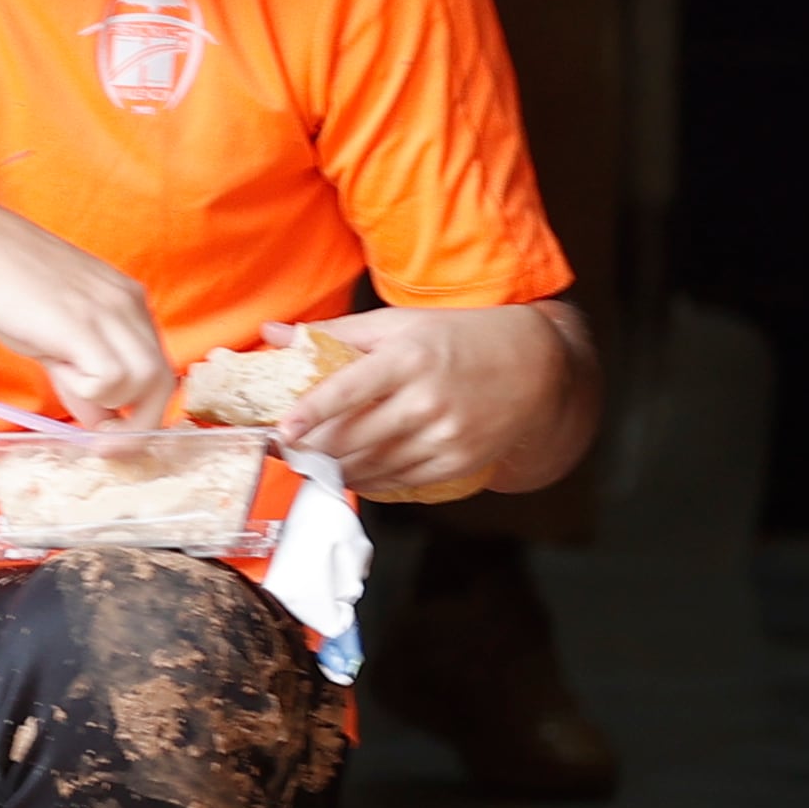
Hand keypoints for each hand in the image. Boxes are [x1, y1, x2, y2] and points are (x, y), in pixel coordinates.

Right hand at [0, 188, 173, 422]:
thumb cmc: (2, 283)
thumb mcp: (51, 334)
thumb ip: (78, 375)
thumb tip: (96, 419)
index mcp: (127, 301)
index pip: (158, 367)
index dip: (142, 409)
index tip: (113, 434)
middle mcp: (129, 304)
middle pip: (162, 382)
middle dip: (137, 425)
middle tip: (102, 445)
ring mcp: (110, 312)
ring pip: (144, 384)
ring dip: (106, 402)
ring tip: (63, 379)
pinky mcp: (84, 324)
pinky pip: (112, 380)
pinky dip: (87, 391)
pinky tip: (55, 367)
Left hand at [276, 302, 596, 496]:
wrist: (536, 366)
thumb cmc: (457, 339)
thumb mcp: (400, 323)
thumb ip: (335, 332)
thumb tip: (272, 333)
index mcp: (409, 358)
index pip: (349, 389)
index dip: (311, 412)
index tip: (283, 430)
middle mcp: (427, 399)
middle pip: (353, 439)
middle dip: (311, 450)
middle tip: (284, 450)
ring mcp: (445, 436)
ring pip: (371, 467)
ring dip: (333, 470)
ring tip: (311, 462)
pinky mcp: (457, 463)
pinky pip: (399, 483)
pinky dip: (368, 482)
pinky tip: (352, 472)